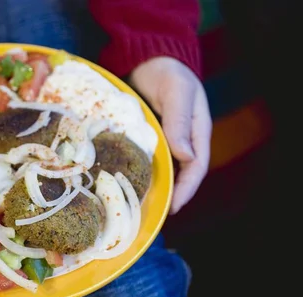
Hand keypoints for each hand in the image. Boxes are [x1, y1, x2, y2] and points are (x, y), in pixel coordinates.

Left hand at [128, 57, 211, 213]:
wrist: (147, 58)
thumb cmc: (168, 72)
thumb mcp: (177, 93)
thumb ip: (180, 122)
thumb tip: (185, 156)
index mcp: (197, 132)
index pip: (195, 168)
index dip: (186, 190)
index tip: (174, 208)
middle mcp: (180, 140)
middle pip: (178, 175)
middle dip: (168, 196)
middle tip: (152, 216)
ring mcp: (162, 139)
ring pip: (159, 169)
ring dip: (151, 187)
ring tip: (136, 206)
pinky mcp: (143, 137)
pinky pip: (141, 158)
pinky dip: (134, 172)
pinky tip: (121, 183)